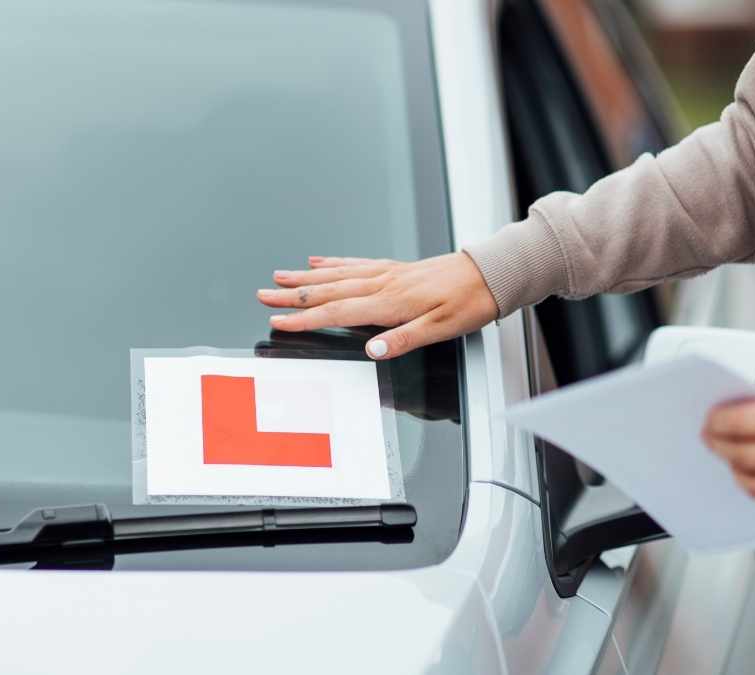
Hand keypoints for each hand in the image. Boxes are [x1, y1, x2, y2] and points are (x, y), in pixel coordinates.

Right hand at [257, 253, 498, 359]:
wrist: (490, 274)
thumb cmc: (469, 303)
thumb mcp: (442, 329)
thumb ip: (404, 339)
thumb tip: (372, 350)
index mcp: (391, 302)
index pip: (338, 313)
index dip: (305, 319)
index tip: (278, 321)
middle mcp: (383, 283)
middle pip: (328, 290)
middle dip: (292, 295)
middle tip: (263, 295)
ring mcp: (387, 273)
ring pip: (336, 275)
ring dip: (305, 278)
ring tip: (279, 276)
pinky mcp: (395, 267)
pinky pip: (355, 263)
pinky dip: (332, 263)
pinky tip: (318, 261)